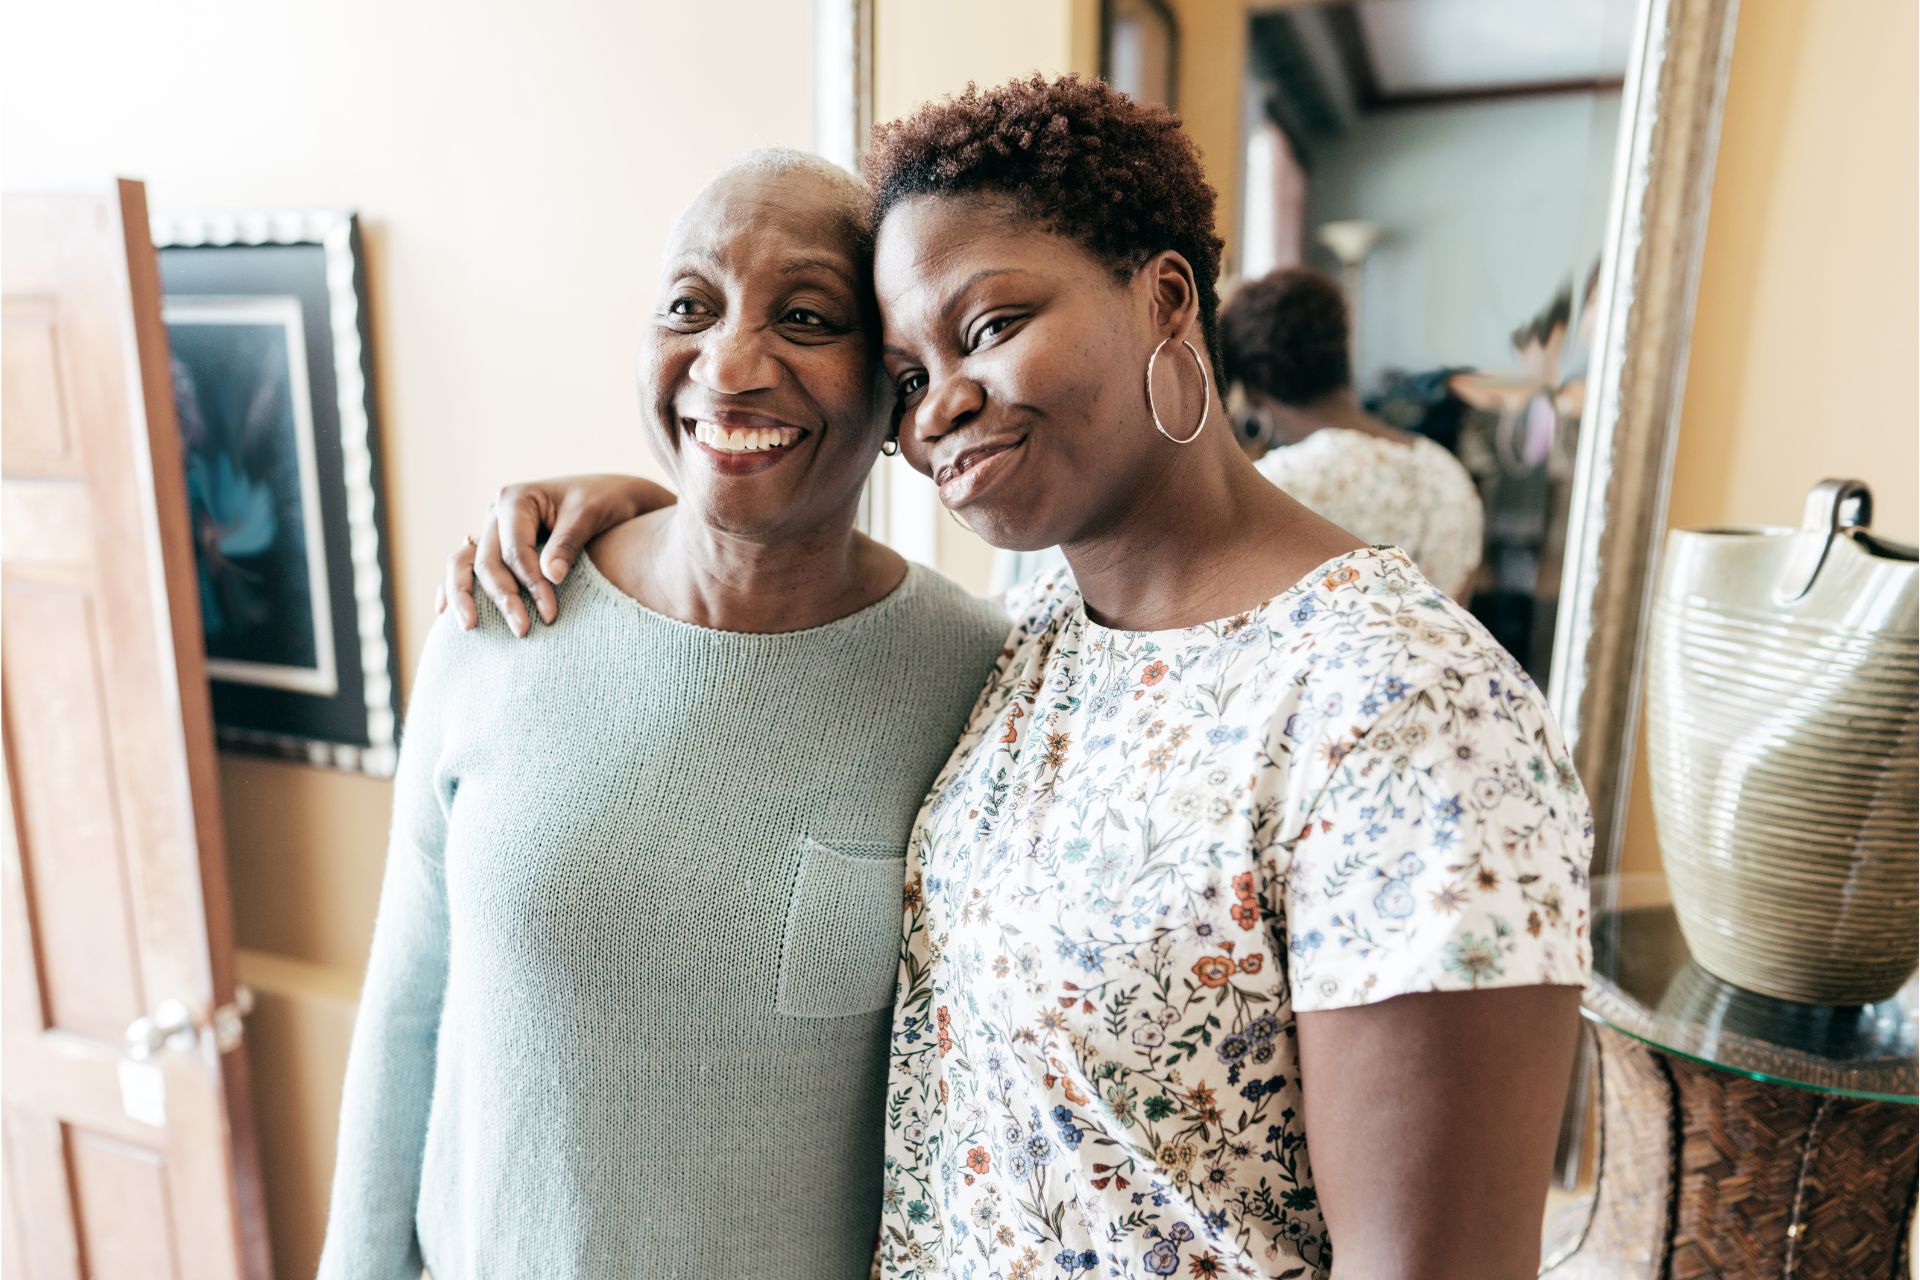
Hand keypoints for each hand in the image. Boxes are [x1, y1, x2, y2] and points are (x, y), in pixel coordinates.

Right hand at [435, 474, 672, 636]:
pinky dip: (454, 587)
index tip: (550, 613)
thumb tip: (551, 577)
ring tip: (469, 627)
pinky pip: (466, 566)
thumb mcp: (590, 515)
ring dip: (464, 595)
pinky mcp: (497, 548)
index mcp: (516, 500)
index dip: (530, 583)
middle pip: (486, 561)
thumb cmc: (603, 501)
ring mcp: (493, 532)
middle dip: (503, 597)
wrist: (612, 497)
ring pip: (464, 563)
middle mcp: (497, 515)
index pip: (514, 550)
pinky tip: (444, 612)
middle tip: (522, 631)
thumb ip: (567, 544)